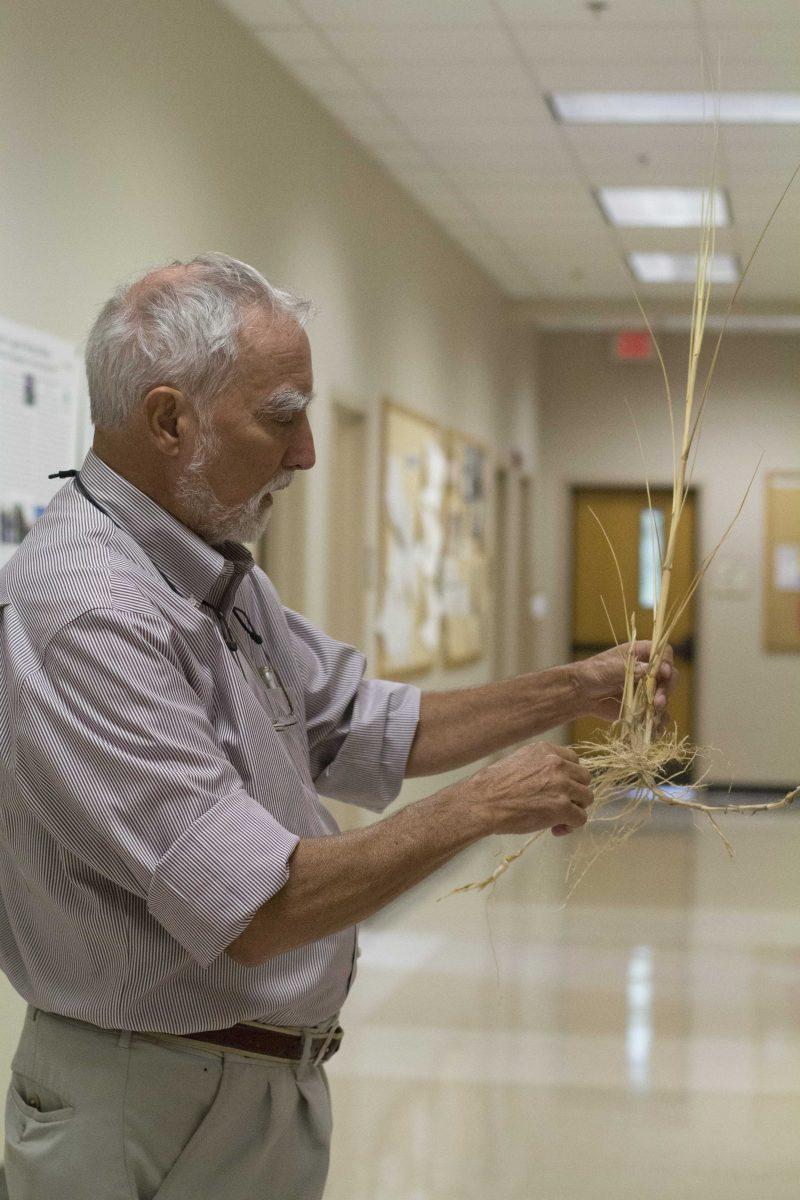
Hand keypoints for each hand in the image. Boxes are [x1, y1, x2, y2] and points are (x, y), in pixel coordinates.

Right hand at [465, 742, 593, 838]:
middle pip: (584, 778)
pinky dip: (571, 826)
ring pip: (587, 798)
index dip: (570, 776)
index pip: (574, 760)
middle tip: (560, 805)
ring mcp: (562, 785)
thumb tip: (554, 779)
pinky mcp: (562, 807)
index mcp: (546, 750)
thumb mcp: (519, 761)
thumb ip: (540, 765)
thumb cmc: (494, 786)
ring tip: (557, 819)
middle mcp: (557, 764)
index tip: (560, 788)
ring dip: (575, 809)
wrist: (483, 803)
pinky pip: (580, 818)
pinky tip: (555, 829)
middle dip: (575, 792)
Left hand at [572, 641, 676, 722]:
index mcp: (641, 653)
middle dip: (666, 689)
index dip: (666, 662)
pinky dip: (658, 721)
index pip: (663, 653)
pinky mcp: (644, 705)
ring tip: (654, 716)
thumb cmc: (592, 673)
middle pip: (669, 677)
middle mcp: (648, 669)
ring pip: (665, 696)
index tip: (663, 673)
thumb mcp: (608, 668)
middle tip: (658, 702)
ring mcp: (647, 688)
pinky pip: (657, 713)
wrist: (581, 693)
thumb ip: (629, 669)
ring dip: (663, 707)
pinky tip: (655, 728)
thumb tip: (649, 668)